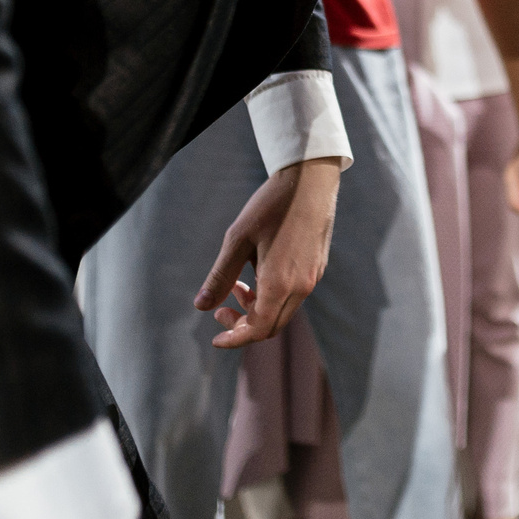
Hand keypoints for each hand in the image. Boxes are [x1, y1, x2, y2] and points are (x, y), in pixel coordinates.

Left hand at [194, 157, 340, 347]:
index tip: (215, 338)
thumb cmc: (271, 206)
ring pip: (282, 310)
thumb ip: (220, 276)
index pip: (258, 329)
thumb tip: (201, 306)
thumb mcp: (238, 239)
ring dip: (257, 307)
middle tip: (220, 309)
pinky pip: (293, 295)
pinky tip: (257, 270)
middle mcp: (300, 287)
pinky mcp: (317, 267)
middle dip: (243, 325)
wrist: (310, 180)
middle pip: (271, 326)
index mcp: (279, 283)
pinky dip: (271, 295)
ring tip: (237, 284)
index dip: (235, 339)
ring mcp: (312, 278)